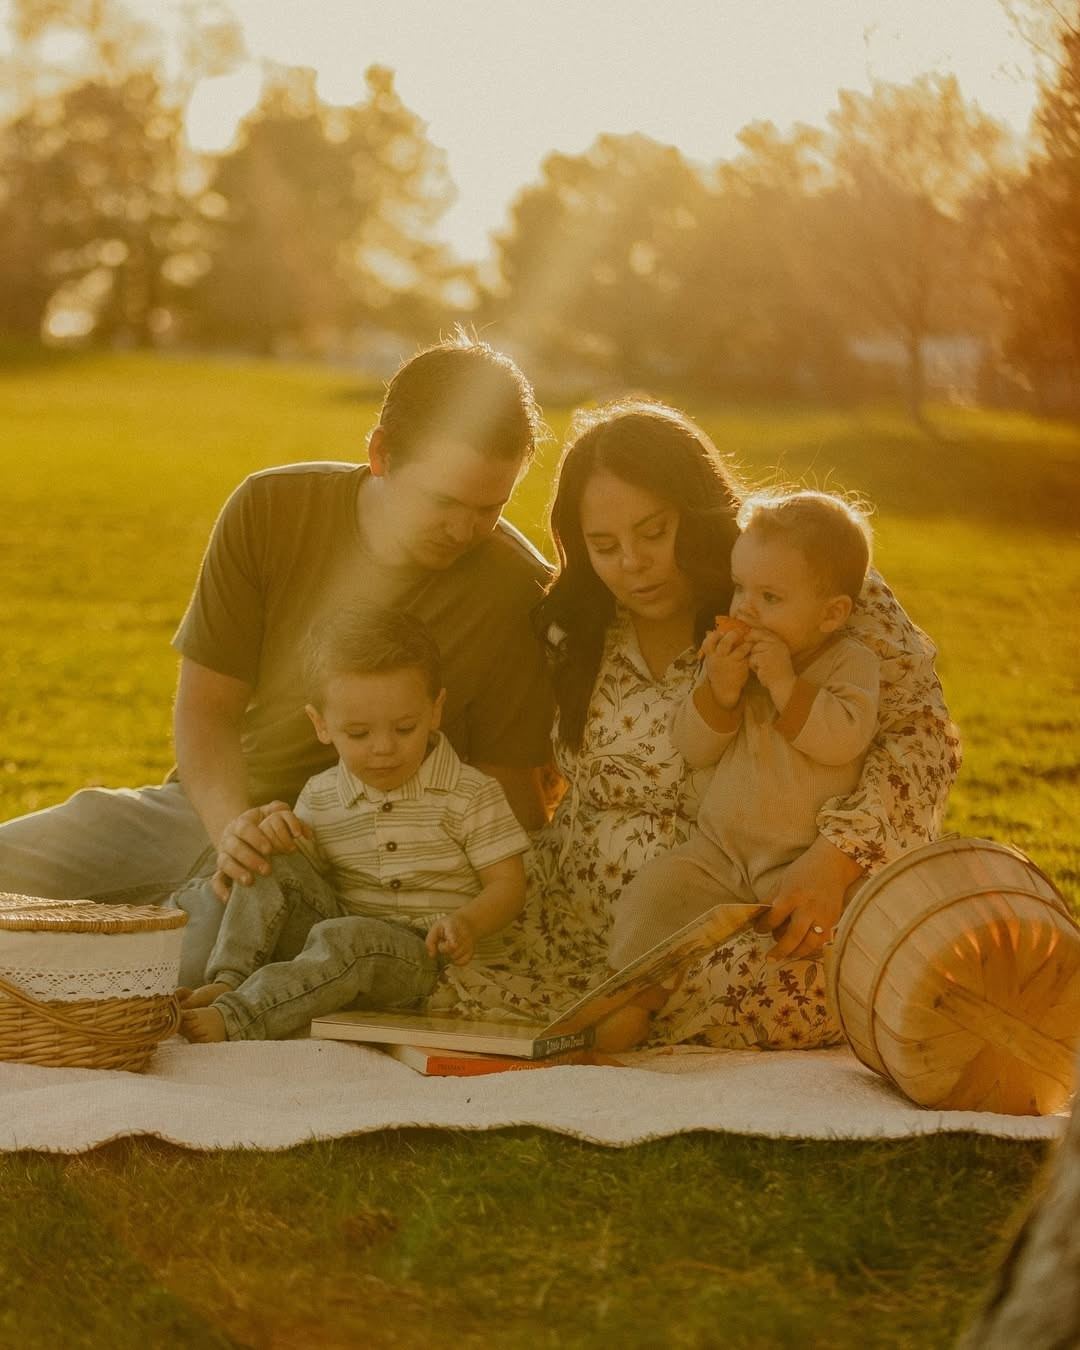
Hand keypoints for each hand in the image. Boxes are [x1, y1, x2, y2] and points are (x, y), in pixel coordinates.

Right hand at [212, 802, 311, 901]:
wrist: (240, 834)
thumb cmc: (259, 824)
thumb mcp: (266, 813)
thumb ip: (277, 809)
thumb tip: (285, 808)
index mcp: (240, 824)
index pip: (244, 828)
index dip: (255, 838)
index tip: (269, 849)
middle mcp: (229, 839)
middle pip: (234, 847)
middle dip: (250, 858)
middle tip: (267, 870)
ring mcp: (224, 855)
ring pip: (224, 863)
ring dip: (236, 872)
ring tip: (251, 882)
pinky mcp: (222, 870)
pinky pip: (216, 880)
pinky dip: (220, 889)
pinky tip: (229, 898)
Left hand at [425, 913, 475, 965]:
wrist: (467, 922)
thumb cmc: (449, 925)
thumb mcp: (436, 927)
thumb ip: (430, 941)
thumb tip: (432, 956)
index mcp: (453, 928)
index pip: (455, 937)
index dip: (453, 943)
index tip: (454, 945)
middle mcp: (464, 937)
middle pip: (452, 951)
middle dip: (444, 948)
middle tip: (444, 941)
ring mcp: (469, 945)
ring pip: (456, 957)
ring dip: (450, 954)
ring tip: (450, 945)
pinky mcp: (472, 951)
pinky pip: (463, 962)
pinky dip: (457, 961)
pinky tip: (454, 954)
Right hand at [699, 627, 750, 709]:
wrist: (724, 689)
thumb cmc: (718, 671)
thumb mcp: (711, 660)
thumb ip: (711, 648)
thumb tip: (710, 631)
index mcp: (711, 656)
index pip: (708, 642)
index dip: (714, 635)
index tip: (720, 632)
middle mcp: (720, 658)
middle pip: (725, 643)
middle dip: (732, 635)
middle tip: (739, 631)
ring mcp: (731, 663)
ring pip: (740, 649)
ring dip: (746, 642)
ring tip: (749, 639)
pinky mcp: (741, 666)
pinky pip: (748, 655)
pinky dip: (751, 649)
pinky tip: (753, 646)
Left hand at [747, 629, 794, 705]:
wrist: (784, 684)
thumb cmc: (778, 671)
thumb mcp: (776, 654)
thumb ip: (767, 645)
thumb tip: (750, 634)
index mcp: (780, 643)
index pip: (764, 632)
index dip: (754, 634)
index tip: (747, 636)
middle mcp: (776, 644)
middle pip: (757, 642)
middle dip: (754, 650)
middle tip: (757, 658)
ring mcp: (770, 651)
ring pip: (753, 651)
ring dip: (754, 660)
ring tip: (763, 667)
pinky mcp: (763, 659)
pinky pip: (752, 659)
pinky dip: (754, 667)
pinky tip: (761, 671)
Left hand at [763, 836, 864, 961]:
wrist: (833, 864)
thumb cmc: (804, 870)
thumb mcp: (782, 880)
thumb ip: (771, 899)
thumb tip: (758, 917)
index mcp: (792, 895)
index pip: (774, 918)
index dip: (763, 926)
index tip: (758, 930)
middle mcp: (808, 908)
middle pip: (792, 936)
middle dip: (780, 950)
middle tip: (770, 958)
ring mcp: (824, 916)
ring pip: (810, 944)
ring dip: (796, 952)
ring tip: (787, 954)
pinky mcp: (834, 921)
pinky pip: (822, 941)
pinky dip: (811, 948)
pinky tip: (802, 949)